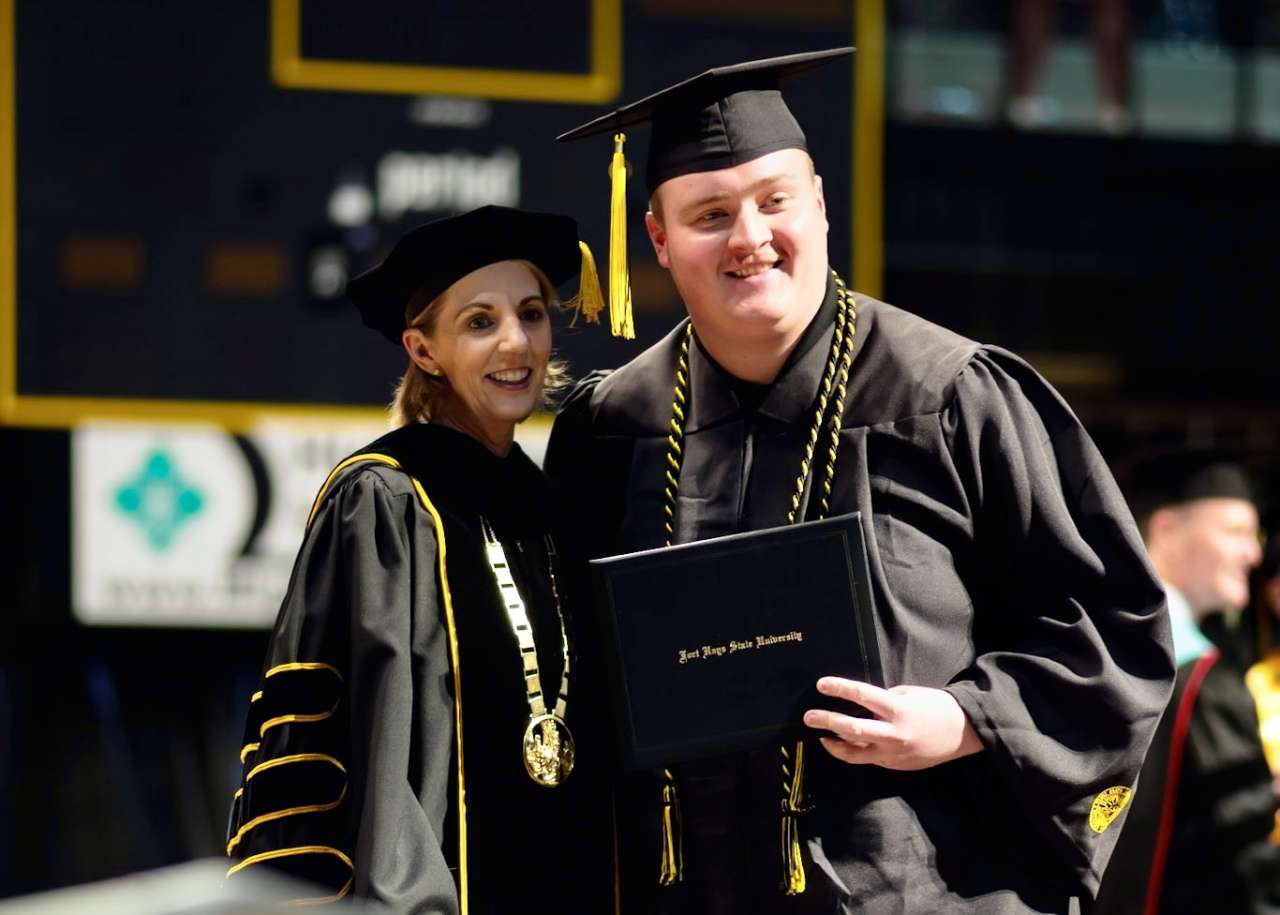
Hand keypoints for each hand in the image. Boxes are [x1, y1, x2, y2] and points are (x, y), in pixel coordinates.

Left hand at [803, 677, 983, 770]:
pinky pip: (869, 759)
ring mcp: (893, 753)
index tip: (821, 684)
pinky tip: (843, 745)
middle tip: (808, 717)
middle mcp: (892, 734)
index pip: (862, 695)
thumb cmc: (936, 707)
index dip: (840, 688)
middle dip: (827, 721)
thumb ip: (885, 700)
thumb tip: (864, 705)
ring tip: (821, 737)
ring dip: (834, 744)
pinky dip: (854, 752)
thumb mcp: (910, 694)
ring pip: (855, 753)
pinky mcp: (895, 766)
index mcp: (897, 710)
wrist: (962, 733)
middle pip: (852, 729)